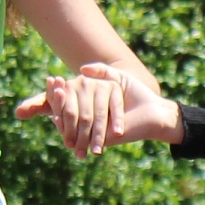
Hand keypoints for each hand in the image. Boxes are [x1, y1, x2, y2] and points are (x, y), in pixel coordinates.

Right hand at [16, 57, 181, 150]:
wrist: (154, 112)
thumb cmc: (137, 94)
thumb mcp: (118, 78)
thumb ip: (102, 71)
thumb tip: (82, 68)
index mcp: (90, 108)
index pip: (66, 101)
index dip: (56, 91)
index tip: (52, 79)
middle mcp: (89, 121)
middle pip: (64, 109)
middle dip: (55, 95)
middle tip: (50, 81)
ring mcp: (93, 130)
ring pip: (67, 118)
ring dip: (58, 102)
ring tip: (55, 87)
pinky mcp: (100, 136)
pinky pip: (78, 128)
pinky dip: (67, 115)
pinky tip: (64, 100)